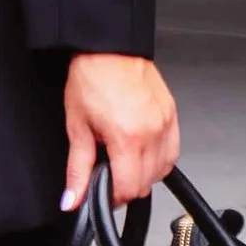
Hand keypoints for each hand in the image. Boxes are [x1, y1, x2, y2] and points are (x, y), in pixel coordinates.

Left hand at [62, 53, 178, 210]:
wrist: (108, 47)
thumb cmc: (92, 78)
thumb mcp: (77, 126)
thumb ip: (77, 169)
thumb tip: (72, 199)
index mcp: (128, 137)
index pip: (129, 189)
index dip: (112, 197)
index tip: (102, 190)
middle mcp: (152, 132)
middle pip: (146, 184)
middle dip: (126, 185)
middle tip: (109, 171)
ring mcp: (166, 123)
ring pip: (163, 171)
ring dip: (144, 174)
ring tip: (124, 158)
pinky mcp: (173, 115)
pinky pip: (172, 152)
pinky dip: (159, 159)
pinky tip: (142, 150)